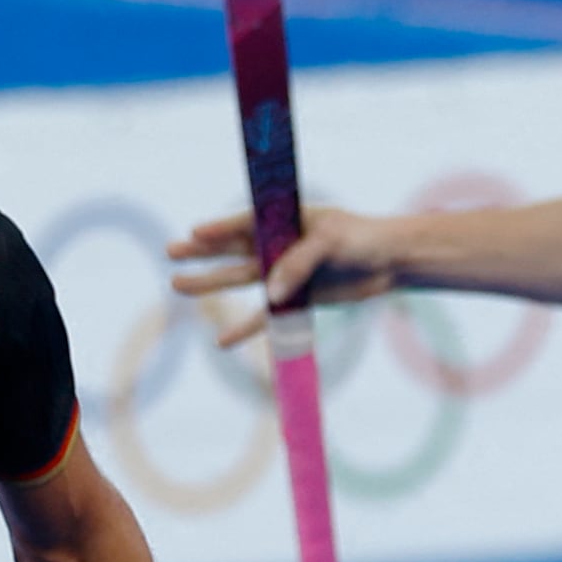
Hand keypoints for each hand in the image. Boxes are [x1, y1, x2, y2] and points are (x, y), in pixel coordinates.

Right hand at [165, 201, 420, 342]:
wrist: (390, 262)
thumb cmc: (363, 238)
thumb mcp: (332, 242)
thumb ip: (299, 263)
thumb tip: (270, 293)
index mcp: (285, 218)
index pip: (245, 223)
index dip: (221, 229)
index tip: (195, 232)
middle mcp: (278, 244)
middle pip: (232, 249)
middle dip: (202, 252)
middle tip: (171, 251)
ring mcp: (285, 271)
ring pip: (240, 279)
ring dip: (211, 283)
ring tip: (178, 287)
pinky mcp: (296, 297)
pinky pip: (266, 316)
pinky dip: (246, 328)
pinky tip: (221, 342)